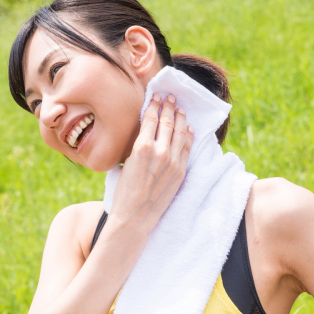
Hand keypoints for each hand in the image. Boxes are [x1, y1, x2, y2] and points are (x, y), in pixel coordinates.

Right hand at [109, 93, 193, 232]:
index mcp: (142, 147)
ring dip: (181, 117)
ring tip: (180, 108)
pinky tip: (188, 128)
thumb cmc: (124, 192)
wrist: (135, 217)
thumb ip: (138, 146)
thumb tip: (146, 132)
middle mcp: (160, 152)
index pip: (151, 118)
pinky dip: (188, 135)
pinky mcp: (181, 172)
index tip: (157, 96)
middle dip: (169, 106)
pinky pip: (187, 148)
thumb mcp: (126, 163)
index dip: (155, 105)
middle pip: (167, 122)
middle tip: (171, 97)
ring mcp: (173, 162)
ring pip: (180, 132)